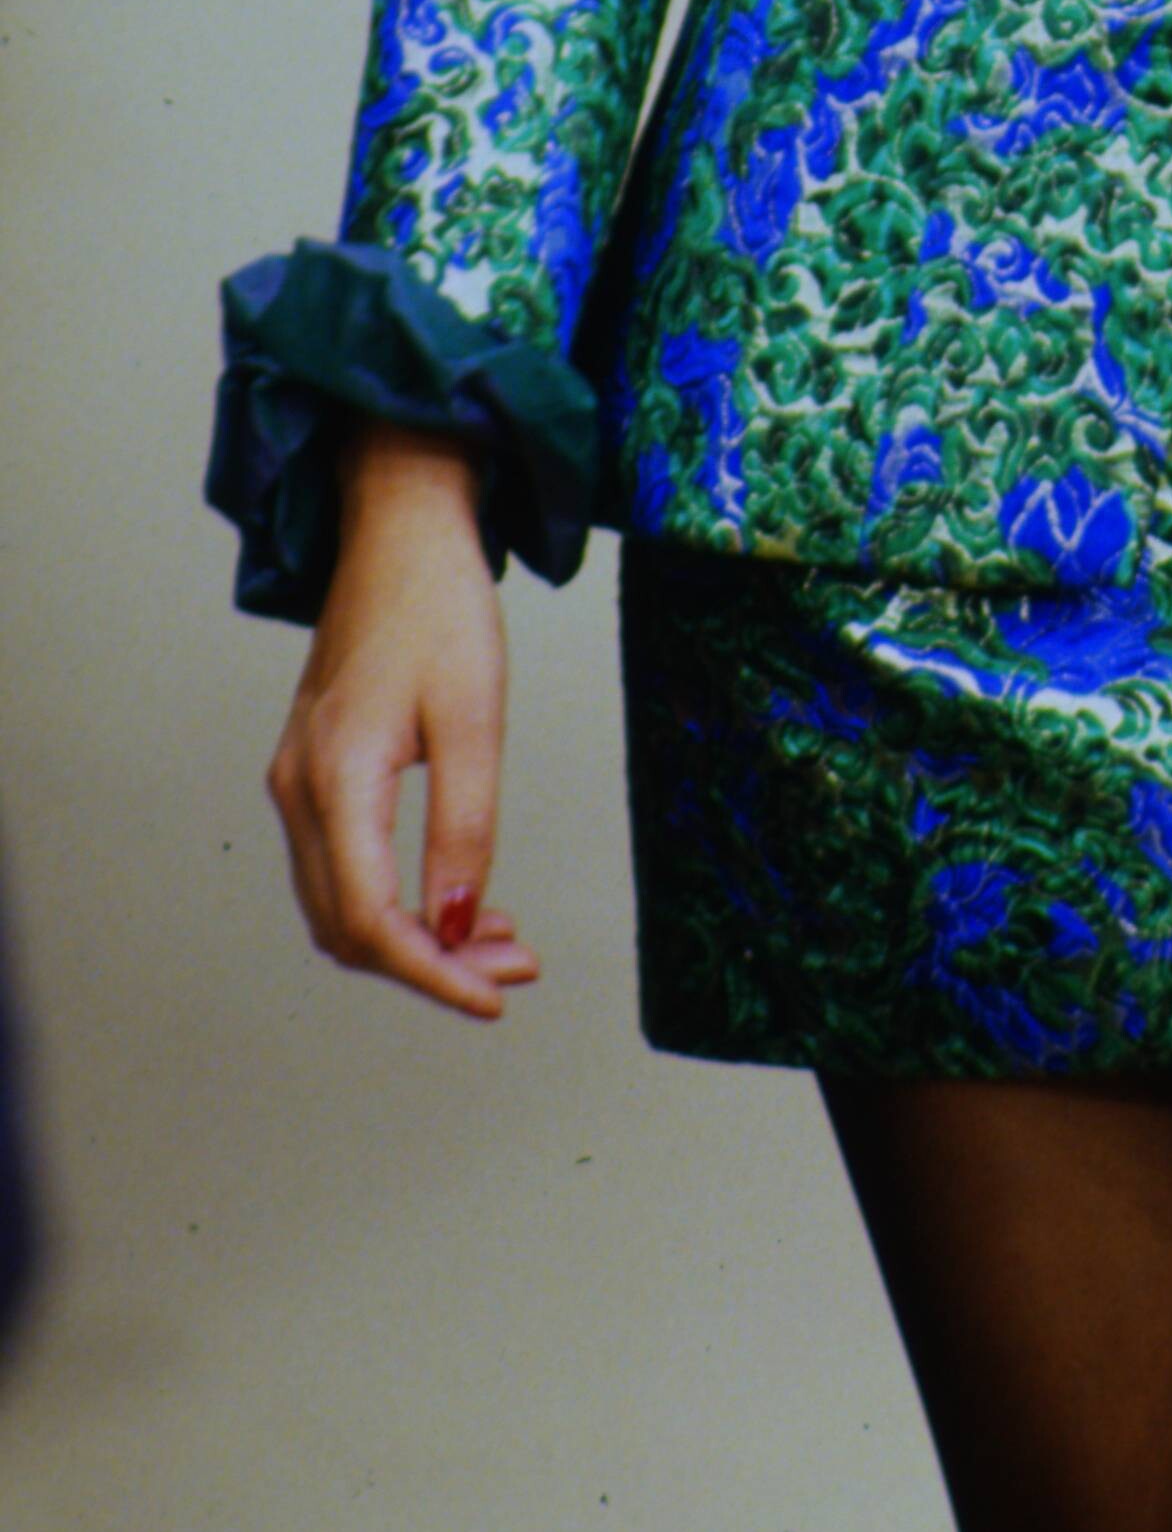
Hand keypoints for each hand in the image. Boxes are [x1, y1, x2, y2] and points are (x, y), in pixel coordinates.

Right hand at [266, 418, 537, 1020]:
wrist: (399, 531)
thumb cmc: (442, 606)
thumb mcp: (476, 715)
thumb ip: (466, 826)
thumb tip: (454, 925)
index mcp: (336, 779)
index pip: (370, 919)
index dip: (431, 974)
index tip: (492, 1000)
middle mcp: (298, 790)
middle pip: (347, 926)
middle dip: (430, 964)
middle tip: (514, 968)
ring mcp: (297, 781)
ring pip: (340, 903)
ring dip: (415, 938)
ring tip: (499, 942)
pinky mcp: (313, 769)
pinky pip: (342, 865)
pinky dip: (397, 899)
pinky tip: (458, 898)